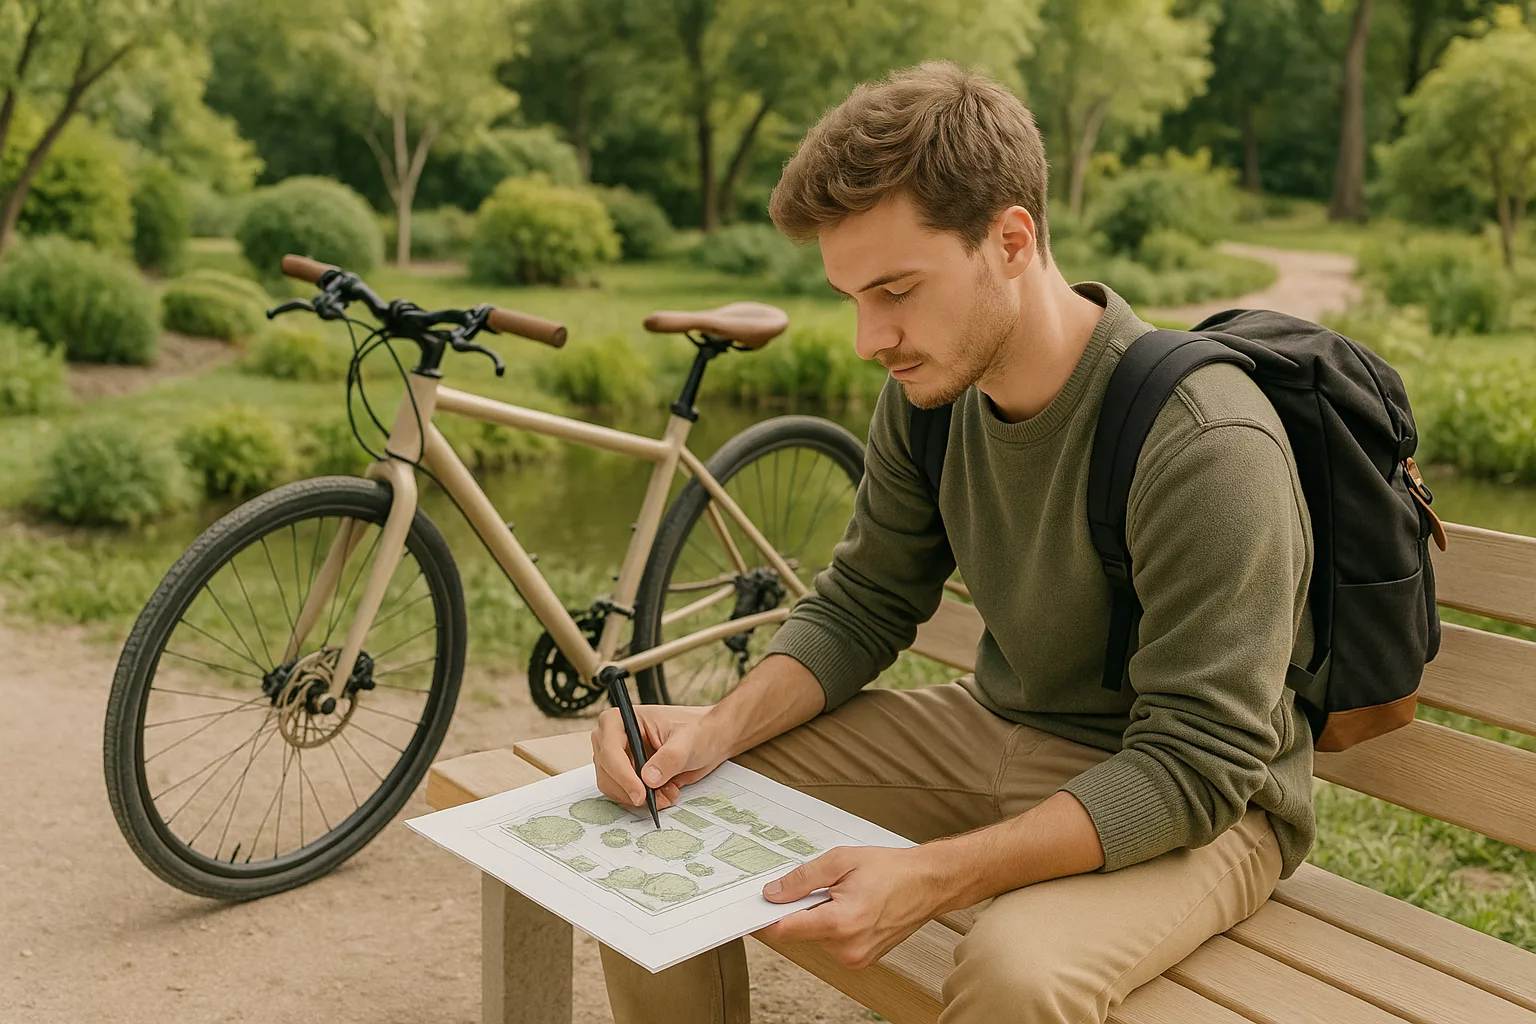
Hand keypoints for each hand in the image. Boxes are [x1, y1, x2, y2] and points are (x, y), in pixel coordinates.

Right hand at [590, 703, 726, 809]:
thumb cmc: (698, 730)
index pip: (610, 750)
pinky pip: (624, 795)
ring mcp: (619, 758)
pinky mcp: (627, 774)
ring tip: (667, 793)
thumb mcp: (687, 742)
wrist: (709, 740)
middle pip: (607, 773)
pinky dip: (643, 800)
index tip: (640, 793)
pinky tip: (664, 793)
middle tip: (659, 798)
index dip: (622, 775)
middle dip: (633, 790)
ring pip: (614, 787)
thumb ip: (669, 759)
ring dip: (639, 797)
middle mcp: (614, 738)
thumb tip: (648, 779)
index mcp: (621, 720)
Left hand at [755, 845, 948, 969]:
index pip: (785, 930)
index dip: (764, 918)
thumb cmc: (891, 870)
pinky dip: (832, 924)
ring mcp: (855, 958)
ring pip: (815, 937)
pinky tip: (852, 906)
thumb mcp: (841, 861)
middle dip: (800, 908)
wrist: (928, 883)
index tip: (752, 908)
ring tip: (845, 894)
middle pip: (799, 932)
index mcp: (841, 923)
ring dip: (818, 916)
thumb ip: (802, 879)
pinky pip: (831, 942)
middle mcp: (847, 948)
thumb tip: (773, 893)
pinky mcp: (860, 960)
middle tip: (819, 885)